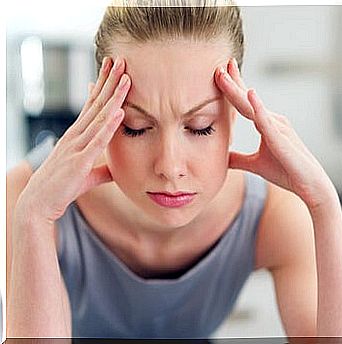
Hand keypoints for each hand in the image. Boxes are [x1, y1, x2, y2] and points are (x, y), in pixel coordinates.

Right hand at [17, 56, 130, 223]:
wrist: (39, 204)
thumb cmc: (62, 187)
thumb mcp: (87, 175)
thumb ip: (103, 168)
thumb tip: (116, 168)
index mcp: (77, 135)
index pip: (92, 104)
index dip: (104, 85)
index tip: (114, 68)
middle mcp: (76, 135)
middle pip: (96, 103)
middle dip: (109, 81)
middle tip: (120, 59)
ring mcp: (77, 146)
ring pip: (99, 116)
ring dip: (113, 96)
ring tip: (126, 77)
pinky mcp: (79, 160)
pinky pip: (97, 140)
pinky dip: (109, 125)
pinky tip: (119, 111)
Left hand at [214, 58, 333, 209]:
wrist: (309, 185)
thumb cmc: (286, 172)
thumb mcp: (255, 165)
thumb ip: (238, 159)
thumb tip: (221, 158)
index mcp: (266, 124)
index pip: (245, 103)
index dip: (233, 87)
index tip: (219, 73)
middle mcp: (273, 121)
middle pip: (247, 98)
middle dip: (233, 81)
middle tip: (219, 64)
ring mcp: (278, 127)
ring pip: (253, 106)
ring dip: (237, 89)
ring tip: (225, 73)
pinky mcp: (281, 138)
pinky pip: (267, 120)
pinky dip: (258, 106)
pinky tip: (250, 93)